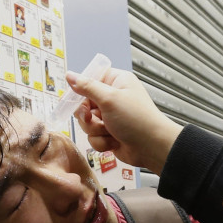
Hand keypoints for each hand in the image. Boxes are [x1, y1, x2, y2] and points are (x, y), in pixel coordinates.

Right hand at [65, 68, 181, 172]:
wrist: (152, 147)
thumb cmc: (136, 119)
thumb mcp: (109, 98)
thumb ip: (87, 87)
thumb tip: (70, 75)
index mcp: (116, 82)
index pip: (89, 80)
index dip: (80, 91)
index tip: (75, 100)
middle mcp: (113, 98)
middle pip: (84, 104)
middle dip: (87, 116)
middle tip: (95, 118)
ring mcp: (111, 117)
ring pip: (87, 123)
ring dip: (95, 130)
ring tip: (110, 132)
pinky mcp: (109, 134)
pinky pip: (93, 137)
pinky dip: (101, 141)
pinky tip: (114, 142)